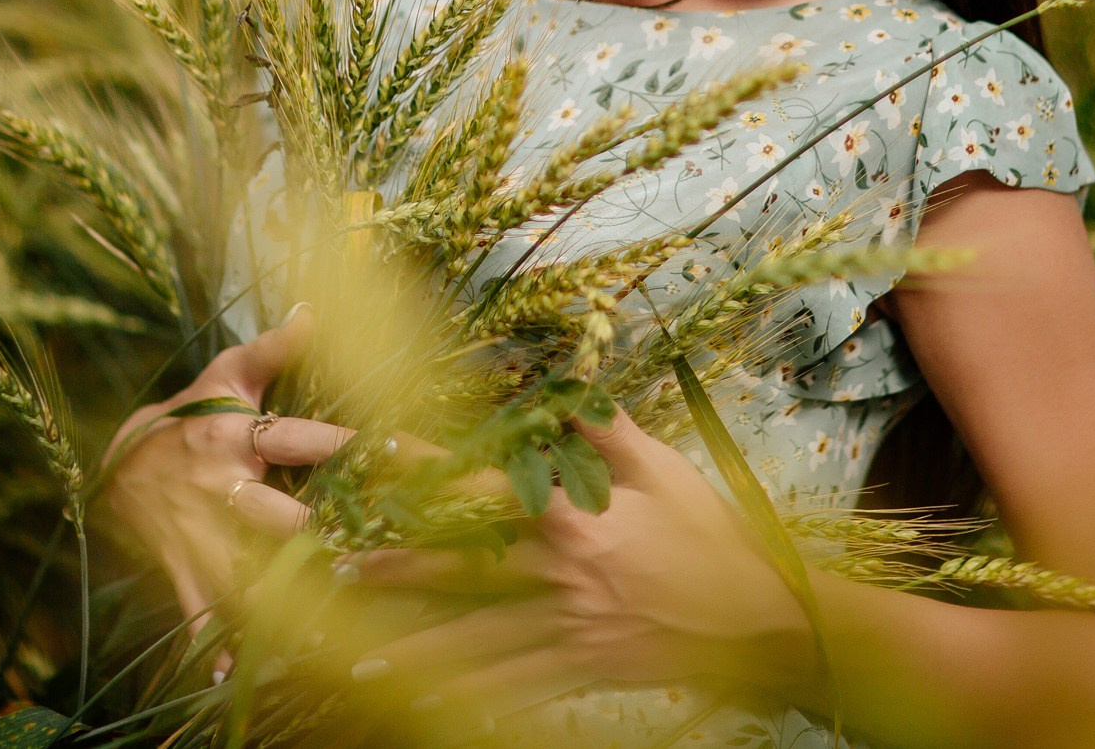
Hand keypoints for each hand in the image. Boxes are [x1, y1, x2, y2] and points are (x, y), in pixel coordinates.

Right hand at [101, 305, 351, 644]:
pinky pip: (198, 611)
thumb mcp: (224, 374)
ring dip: (283, 599)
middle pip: (278, 516)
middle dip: (320, 537)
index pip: (301, 436)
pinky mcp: (179, 569)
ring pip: (246, 573)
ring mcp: (199, 534)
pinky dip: (213, 644)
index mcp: (237, 435)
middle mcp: (221, 487)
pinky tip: (233, 675)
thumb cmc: (187, 415)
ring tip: (329, 627)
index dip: (347, 444)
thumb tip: (314, 307)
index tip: (395, 451)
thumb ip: (273, 347)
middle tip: (371, 555)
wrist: (107, 461)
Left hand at [339, 409, 814, 727]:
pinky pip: (515, 687)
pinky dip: (470, 697)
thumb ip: (608, 431)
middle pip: (461, 567)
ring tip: (357, 655)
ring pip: (475, 638)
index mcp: (575, 515)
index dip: (425, 469)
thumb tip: (566, 391)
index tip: (375, 454)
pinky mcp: (582, 669)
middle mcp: (560, 571)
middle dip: (395, 564)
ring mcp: (568, 626)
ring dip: (415, 646)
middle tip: (336, 563)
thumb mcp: (665, 469)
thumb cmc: (713, 535)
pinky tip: (427, 704)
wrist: (758, 617)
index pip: (484, 487)